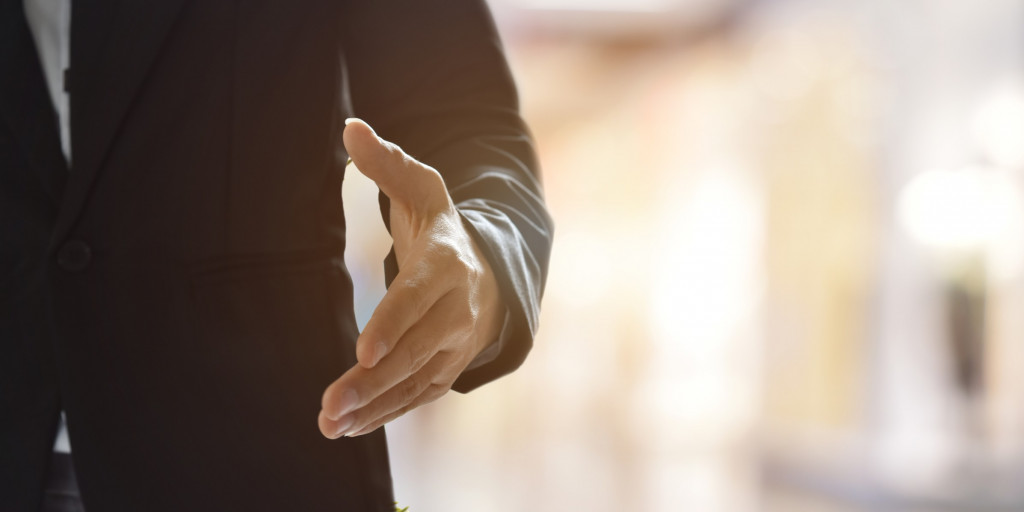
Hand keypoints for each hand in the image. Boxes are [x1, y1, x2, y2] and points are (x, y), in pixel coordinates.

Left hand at [318, 119, 504, 438]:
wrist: (490, 274)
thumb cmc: (444, 229)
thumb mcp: (423, 189)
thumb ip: (387, 163)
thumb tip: (350, 128)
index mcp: (448, 264)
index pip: (418, 297)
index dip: (393, 324)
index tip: (364, 350)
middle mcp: (457, 310)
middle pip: (416, 349)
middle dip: (374, 380)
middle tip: (331, 405)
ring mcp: (456, 344)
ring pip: (416, 380)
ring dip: (374, 406)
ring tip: (331, 424)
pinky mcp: (448, 368)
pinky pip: (419, 395)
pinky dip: (387, 412)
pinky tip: (351, 427)